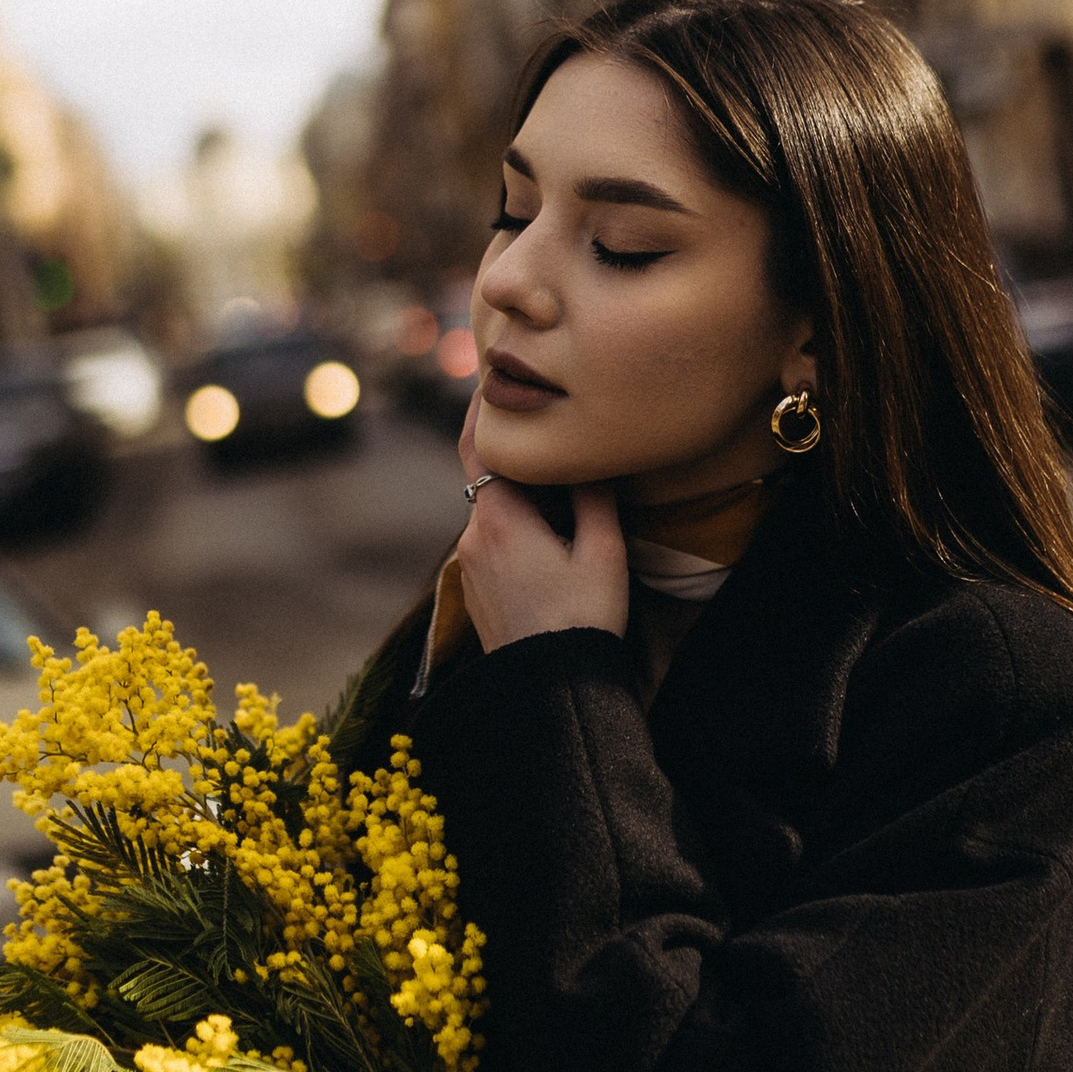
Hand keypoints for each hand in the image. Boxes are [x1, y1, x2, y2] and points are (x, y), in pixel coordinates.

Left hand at [456, 395, 626, 648]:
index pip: (477, 447)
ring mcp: (469, 568)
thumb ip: (592, 496)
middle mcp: (473, 538)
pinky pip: (493, 542)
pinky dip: (516, 529)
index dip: (481, 411)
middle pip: (490, 480)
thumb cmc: (583, 620)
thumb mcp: (602, 551)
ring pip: (494, 513)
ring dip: (521, 500)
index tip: (490, 381)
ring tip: (562, 495)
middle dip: (519, 462)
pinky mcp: (476, 591)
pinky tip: (551, 542)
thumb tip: (585, 460)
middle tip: (550, 437)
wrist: (551, 690)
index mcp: (499, 519)